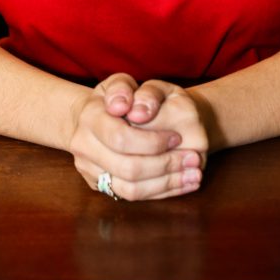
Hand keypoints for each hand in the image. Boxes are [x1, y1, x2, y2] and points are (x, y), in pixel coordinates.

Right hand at [69, 73, 204, 200]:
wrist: (92, 118)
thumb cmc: (116, 98)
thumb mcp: (121, 82)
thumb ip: (128, 89)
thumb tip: (137, 110)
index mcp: (90, 117)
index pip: (122, 138)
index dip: (153, 141)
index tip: (178, 137)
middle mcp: (84, 147)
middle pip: (128, 168)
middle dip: (165, 165)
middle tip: (194, 159)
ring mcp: (90, 170)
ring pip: (130, 189)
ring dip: (167, 184)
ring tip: (194, 175)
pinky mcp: (99, 186)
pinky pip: (131, 197)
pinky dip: (161, 192)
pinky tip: (183, 183)